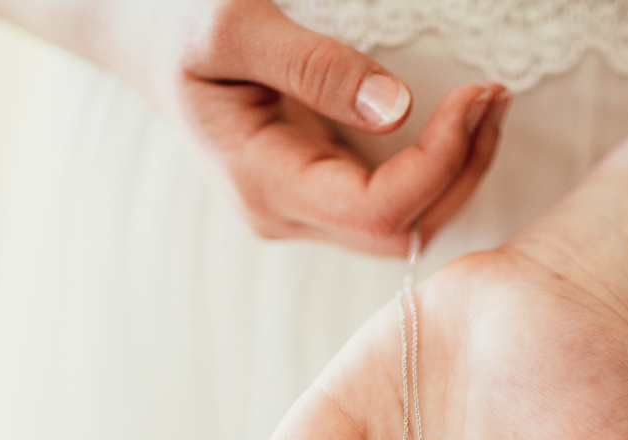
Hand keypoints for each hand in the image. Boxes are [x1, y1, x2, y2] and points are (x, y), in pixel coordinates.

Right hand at [122, 0, 508, 254]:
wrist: (134, 33)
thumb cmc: (172, 20)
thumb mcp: (233, 25)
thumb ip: (314, 67)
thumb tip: (397, 108)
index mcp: (262, 182)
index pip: (378, 210)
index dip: (440, 163)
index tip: (476, 96)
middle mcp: (285, 212)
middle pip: (401, 231)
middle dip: (461, 172)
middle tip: (493, 99)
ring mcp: (300, 207)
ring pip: (402, 225)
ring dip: (455, 173)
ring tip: (486, 105)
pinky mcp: (314, 188)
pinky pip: (389, 202)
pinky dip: (434, 168)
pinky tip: (456, 120)